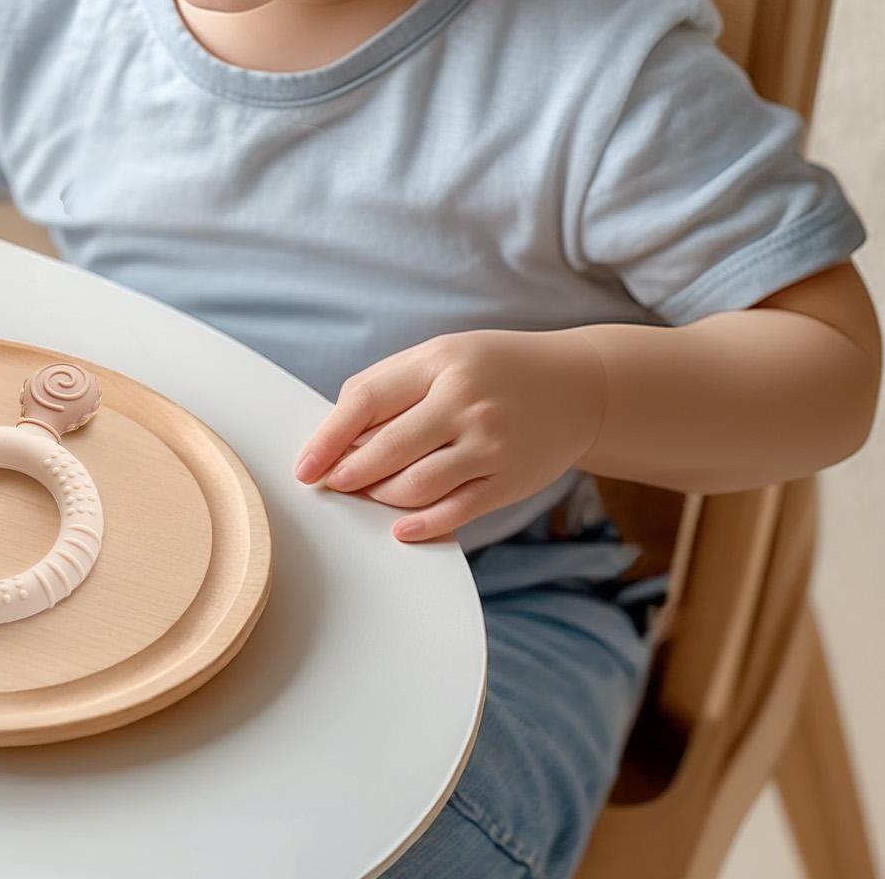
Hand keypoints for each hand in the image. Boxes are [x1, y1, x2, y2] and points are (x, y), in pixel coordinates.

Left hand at [293, 330, 606, 541]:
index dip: (329, 437)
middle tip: (331, 486)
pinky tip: (400, 527)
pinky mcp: (511, 480)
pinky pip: (456, 510)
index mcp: (439, 363)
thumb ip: (392, 386)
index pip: (367, 400)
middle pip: (388, 448)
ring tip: (366, 497)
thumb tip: (339, 434)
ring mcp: (491, 443)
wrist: (579, 387)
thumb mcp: (443, 356)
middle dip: (350, 473)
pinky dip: (423, 524)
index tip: (305, 466)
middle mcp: (465, 402)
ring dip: (382, 497)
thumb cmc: (493, 370)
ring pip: (417, 485)